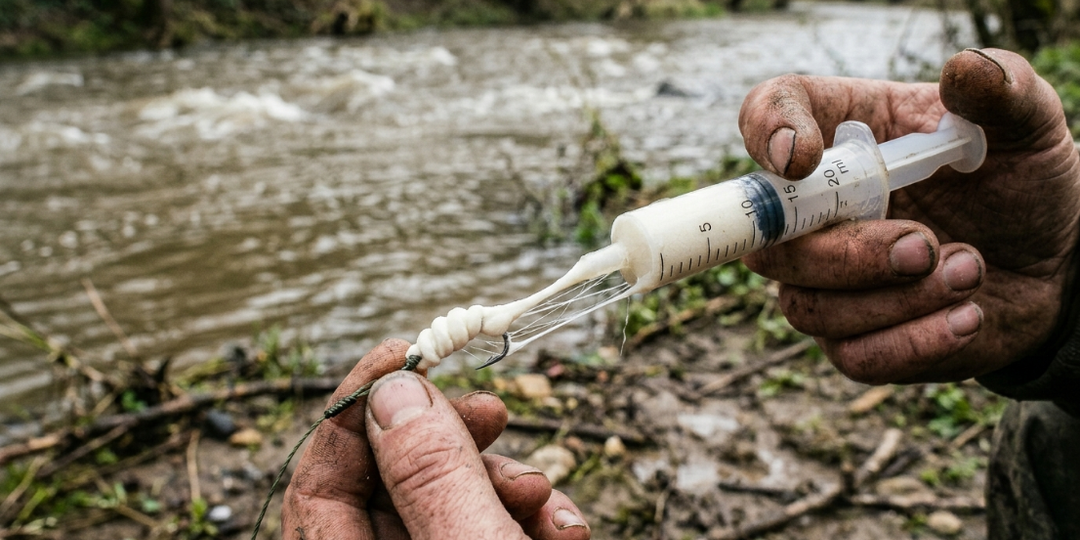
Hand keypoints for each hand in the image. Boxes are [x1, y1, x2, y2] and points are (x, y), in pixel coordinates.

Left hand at [281, 339, 590, 539]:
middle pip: (389, 484)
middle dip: (451, 442)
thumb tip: (394, 390)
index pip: (318, 478)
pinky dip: (521, 519)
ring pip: (445, 505)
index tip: (407, 352)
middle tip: (495, 411)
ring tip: (545, 493)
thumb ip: (432, 475)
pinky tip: (561, 526)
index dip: (358, 405)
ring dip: (503, 485)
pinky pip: (480, 532)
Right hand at [739, 48, 1079, 383]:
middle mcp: (815, 209)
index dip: (765, 132)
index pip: (766, 113)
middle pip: (771, 243)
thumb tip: (967, 71)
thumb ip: (1003, 89)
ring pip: (810, 309)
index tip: (800, 159)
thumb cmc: (1021, 178)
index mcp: (841, 133)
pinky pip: (853, 357)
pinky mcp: (855, 338)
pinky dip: (914, 343)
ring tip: (971, 272)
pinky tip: (969, 317)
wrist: (1055, 260)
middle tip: (926, 247)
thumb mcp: (1027, 124)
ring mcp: (825, 280)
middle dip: (848, 254)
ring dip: (896, 302)